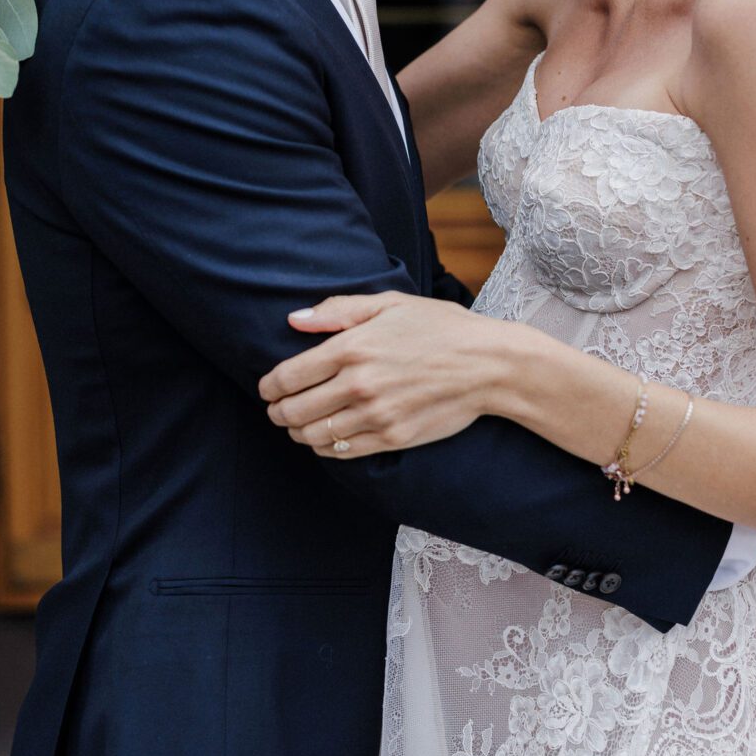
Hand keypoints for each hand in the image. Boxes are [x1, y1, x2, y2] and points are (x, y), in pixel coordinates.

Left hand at [258, 292, 502, 457]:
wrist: (488, 364)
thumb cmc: (439, 327)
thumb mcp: (389, 303)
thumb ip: (337, 311)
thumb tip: (294, 320)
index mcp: (352, 347)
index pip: (288, 376)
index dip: (270, 386)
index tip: (267, 389)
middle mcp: (358, 384)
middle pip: (294, 410)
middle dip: (278, 412)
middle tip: (276, 410)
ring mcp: (375, 415)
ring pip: (314, 435)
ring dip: (298, 432)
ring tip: (297, 426)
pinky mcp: (392, 438)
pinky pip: (343, 452)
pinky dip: (325, 448)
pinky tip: (325, 439)